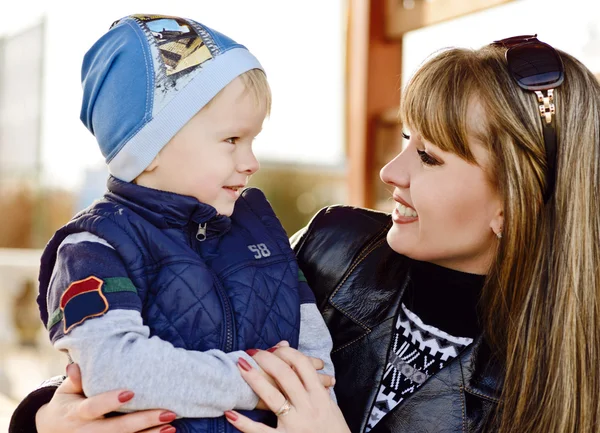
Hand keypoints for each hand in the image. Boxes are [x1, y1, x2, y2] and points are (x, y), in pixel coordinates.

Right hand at [36, 363, 176, 432]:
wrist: (53, 432)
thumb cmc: (67, 405)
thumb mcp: (65, 392)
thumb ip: (75, 380)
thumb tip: (76, 366)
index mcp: (76, 413)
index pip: (93, 407)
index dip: (110, 401)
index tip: (130, 392)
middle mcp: (87, 431)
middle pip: (117, 428)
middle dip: (143, 421)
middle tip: (168, 413)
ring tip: (171, 427)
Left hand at [229, 347, 349, 432]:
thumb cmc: (333, 431)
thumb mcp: (331, 407)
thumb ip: (318, 387)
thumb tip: (307, 367)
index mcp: (320, 397)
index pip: (303, 365)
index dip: (287, 352)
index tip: (275, 347)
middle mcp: (308, 407)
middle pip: (285, 375)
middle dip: (267, 359)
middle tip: (253, 352)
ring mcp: (295, 424)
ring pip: (273, 396)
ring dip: (255, 379)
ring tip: (241, 366)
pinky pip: (261, 432)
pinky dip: (245, 423)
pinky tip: (231, 413)